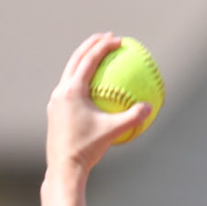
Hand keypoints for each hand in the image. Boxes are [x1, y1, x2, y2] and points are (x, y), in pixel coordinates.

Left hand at [45, 33, 152, 174]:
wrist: (63, 168)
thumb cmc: (87, 149)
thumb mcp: (113, 132)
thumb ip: (133, 118)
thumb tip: (151, 106)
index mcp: (71, 91)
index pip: (88, 60)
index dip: (104, 46)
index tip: (118, 40)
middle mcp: (60, 92)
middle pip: (75, 60)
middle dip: (91, 45)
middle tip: (106, 37)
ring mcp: (55, 102)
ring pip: (69, 73)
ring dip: (83, 60)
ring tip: (98, 56)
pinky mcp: (55, 111)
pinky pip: (69, 88)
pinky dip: (81, 80)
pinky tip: (93, 86)